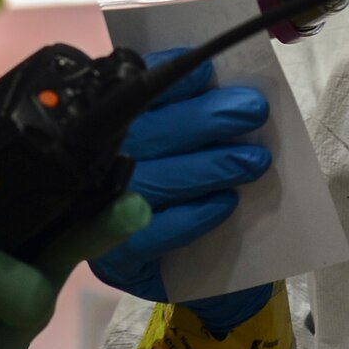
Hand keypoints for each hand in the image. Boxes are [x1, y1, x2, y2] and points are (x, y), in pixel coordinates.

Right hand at [89, 48, 274, 335]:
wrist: (201, 279)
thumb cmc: (195, 194)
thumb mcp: (191, 147)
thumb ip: (193, 116)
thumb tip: (224, 85)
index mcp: (105, 130)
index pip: (132, 95)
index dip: (167, 80)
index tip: (208, 68)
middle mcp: (94, 168)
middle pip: (142, 136)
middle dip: (201, 119)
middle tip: (251, 111)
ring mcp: (99, 215)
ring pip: (150, 181)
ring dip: (207, 167)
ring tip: (254, 160)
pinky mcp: (117, 259)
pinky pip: (153, 233)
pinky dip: (193, 216)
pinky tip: (227, 203)